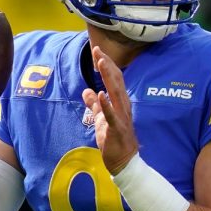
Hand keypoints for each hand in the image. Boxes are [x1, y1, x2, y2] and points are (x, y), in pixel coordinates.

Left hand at [81, 46, 138, 174]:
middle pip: (116, 80)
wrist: (124, 161)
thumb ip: (94, 105)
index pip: (114, 79)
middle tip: (98, 50)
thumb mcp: (101, 119)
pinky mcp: (117, 128)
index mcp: (120, 102)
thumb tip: (87, 91)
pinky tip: (101, 93)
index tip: (97, 51)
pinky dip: (106, 104)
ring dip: (108, 76)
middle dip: (106, 65)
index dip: (106, 64)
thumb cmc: (114, 140)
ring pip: (115, 92)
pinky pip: (112, 114)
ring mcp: (121, 116)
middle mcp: (123, 106)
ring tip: (101, 62)